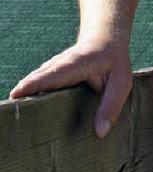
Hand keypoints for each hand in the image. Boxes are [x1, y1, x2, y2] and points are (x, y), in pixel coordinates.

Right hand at [9, 38, 132, 137]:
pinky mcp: (51, 74)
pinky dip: (29, 93)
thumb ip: (112, 105)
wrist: (107, 39)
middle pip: (36, 80)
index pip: (50, 75)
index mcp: (74, 66)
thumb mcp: (121, 82)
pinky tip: (25, 111)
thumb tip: (100, 132)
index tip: (16, 95)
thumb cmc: (115, 62)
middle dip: (23, 94)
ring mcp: (53, 68)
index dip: (33, 85)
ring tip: (16, 116)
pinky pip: (37, 83)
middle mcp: (59, 65)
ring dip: (25, 94)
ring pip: (34, 81)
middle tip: (13, 114)